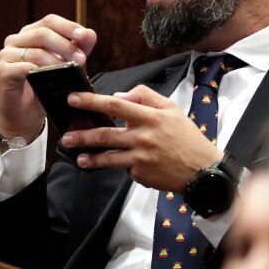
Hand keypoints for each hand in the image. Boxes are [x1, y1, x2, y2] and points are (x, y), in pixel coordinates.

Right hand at [0, 14, 96, 142]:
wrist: (24, 117)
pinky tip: (50, 78)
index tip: (84, 36)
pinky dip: (39, 71)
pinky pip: (22, 67)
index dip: (68, 26)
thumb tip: (90, 34)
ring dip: (56, 61)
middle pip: (42, 33)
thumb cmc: (43, 89)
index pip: (50, 21)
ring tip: (70, 71)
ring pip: (34, 51)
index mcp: (30, 34)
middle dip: (65, 45)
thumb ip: (77, 50)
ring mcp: (6, 55)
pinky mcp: (2, 72)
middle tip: (81, 59)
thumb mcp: (64, 67)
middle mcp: (16, 40)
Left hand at [59, 84, 221, 190]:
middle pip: (105, 134)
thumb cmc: (187, 137)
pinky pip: (125, 168)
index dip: (91, 101)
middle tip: (65, 136)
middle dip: (82, 136)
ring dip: (90, 157)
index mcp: (149, 117)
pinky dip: (122, 165)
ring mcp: (140, 157)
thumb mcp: (171, 108)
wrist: (203, 170)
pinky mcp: (141, 174)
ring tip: (78, 157)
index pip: (114, 105)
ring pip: (108, 157)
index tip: (73, 99)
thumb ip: (145, 96)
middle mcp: (142, 137)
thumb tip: (118, 94)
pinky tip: (126, 165)